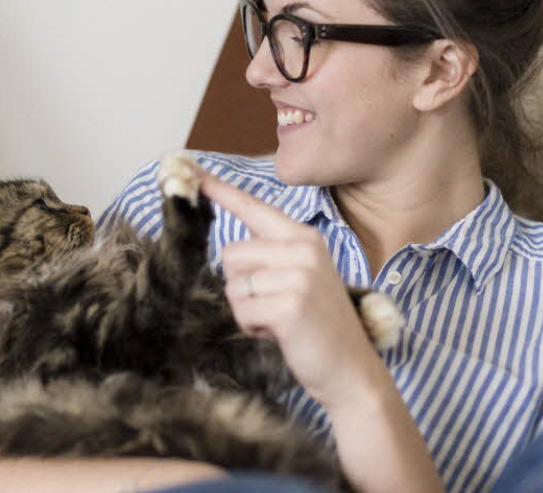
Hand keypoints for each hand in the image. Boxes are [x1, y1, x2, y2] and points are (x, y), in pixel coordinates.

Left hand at [199, 171, 384, 406]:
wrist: (350, 369)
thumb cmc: (319, 324)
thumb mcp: (302, 277)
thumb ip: (272, 254)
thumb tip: (230, 248)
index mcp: (304, 238)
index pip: (254, 208)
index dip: (220, 191)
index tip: (192, 172)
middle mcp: (302, 250)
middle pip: (231, 254)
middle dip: (241, 285)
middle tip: (275, 304)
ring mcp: (298, 276)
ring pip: (233, 285)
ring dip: (247, 309)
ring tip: (279, 319)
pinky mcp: (289, 305)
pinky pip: (242, 311)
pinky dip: (253, 327)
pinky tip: (280, 333)